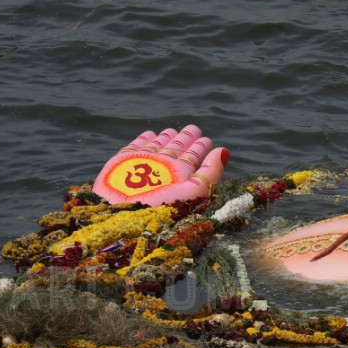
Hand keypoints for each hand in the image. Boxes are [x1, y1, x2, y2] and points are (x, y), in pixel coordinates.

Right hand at [93, 124, 228, 206]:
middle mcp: (163, 172)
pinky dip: (143, 140)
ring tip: (172, 131)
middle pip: (176, 151)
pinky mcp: (122, 163)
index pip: (193, 159)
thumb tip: (224, 151)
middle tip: (192, 129)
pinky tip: (149, 134)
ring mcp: (143, 166)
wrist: (126, 219)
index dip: (200, 148)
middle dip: (185, 139)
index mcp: (181, 179)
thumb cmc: (163, 210)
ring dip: (165, 138)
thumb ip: (210, 172)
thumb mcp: (194, 192)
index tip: (206, 139)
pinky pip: (135, 147)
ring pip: (157, 147)